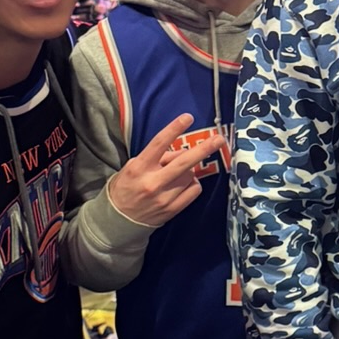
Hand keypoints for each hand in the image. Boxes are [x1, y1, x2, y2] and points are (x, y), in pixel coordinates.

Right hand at [106, 114, 226, 228]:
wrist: (119, 221)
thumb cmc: (126, 187)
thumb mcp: (133, 167)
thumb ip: (156, 158)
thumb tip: (181, 151)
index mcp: (140, 168)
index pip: (159, 144)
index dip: (174, 129)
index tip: (188, 117)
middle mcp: (153, 182)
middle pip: (183, 163)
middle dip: (203, 149)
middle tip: (219, 139)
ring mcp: (164, 198)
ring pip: (190, 176)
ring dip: (189, 170)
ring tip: (177, 174)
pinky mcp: (173, 209)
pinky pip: (194, 190)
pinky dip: (193, 183)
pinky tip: (183, 184)